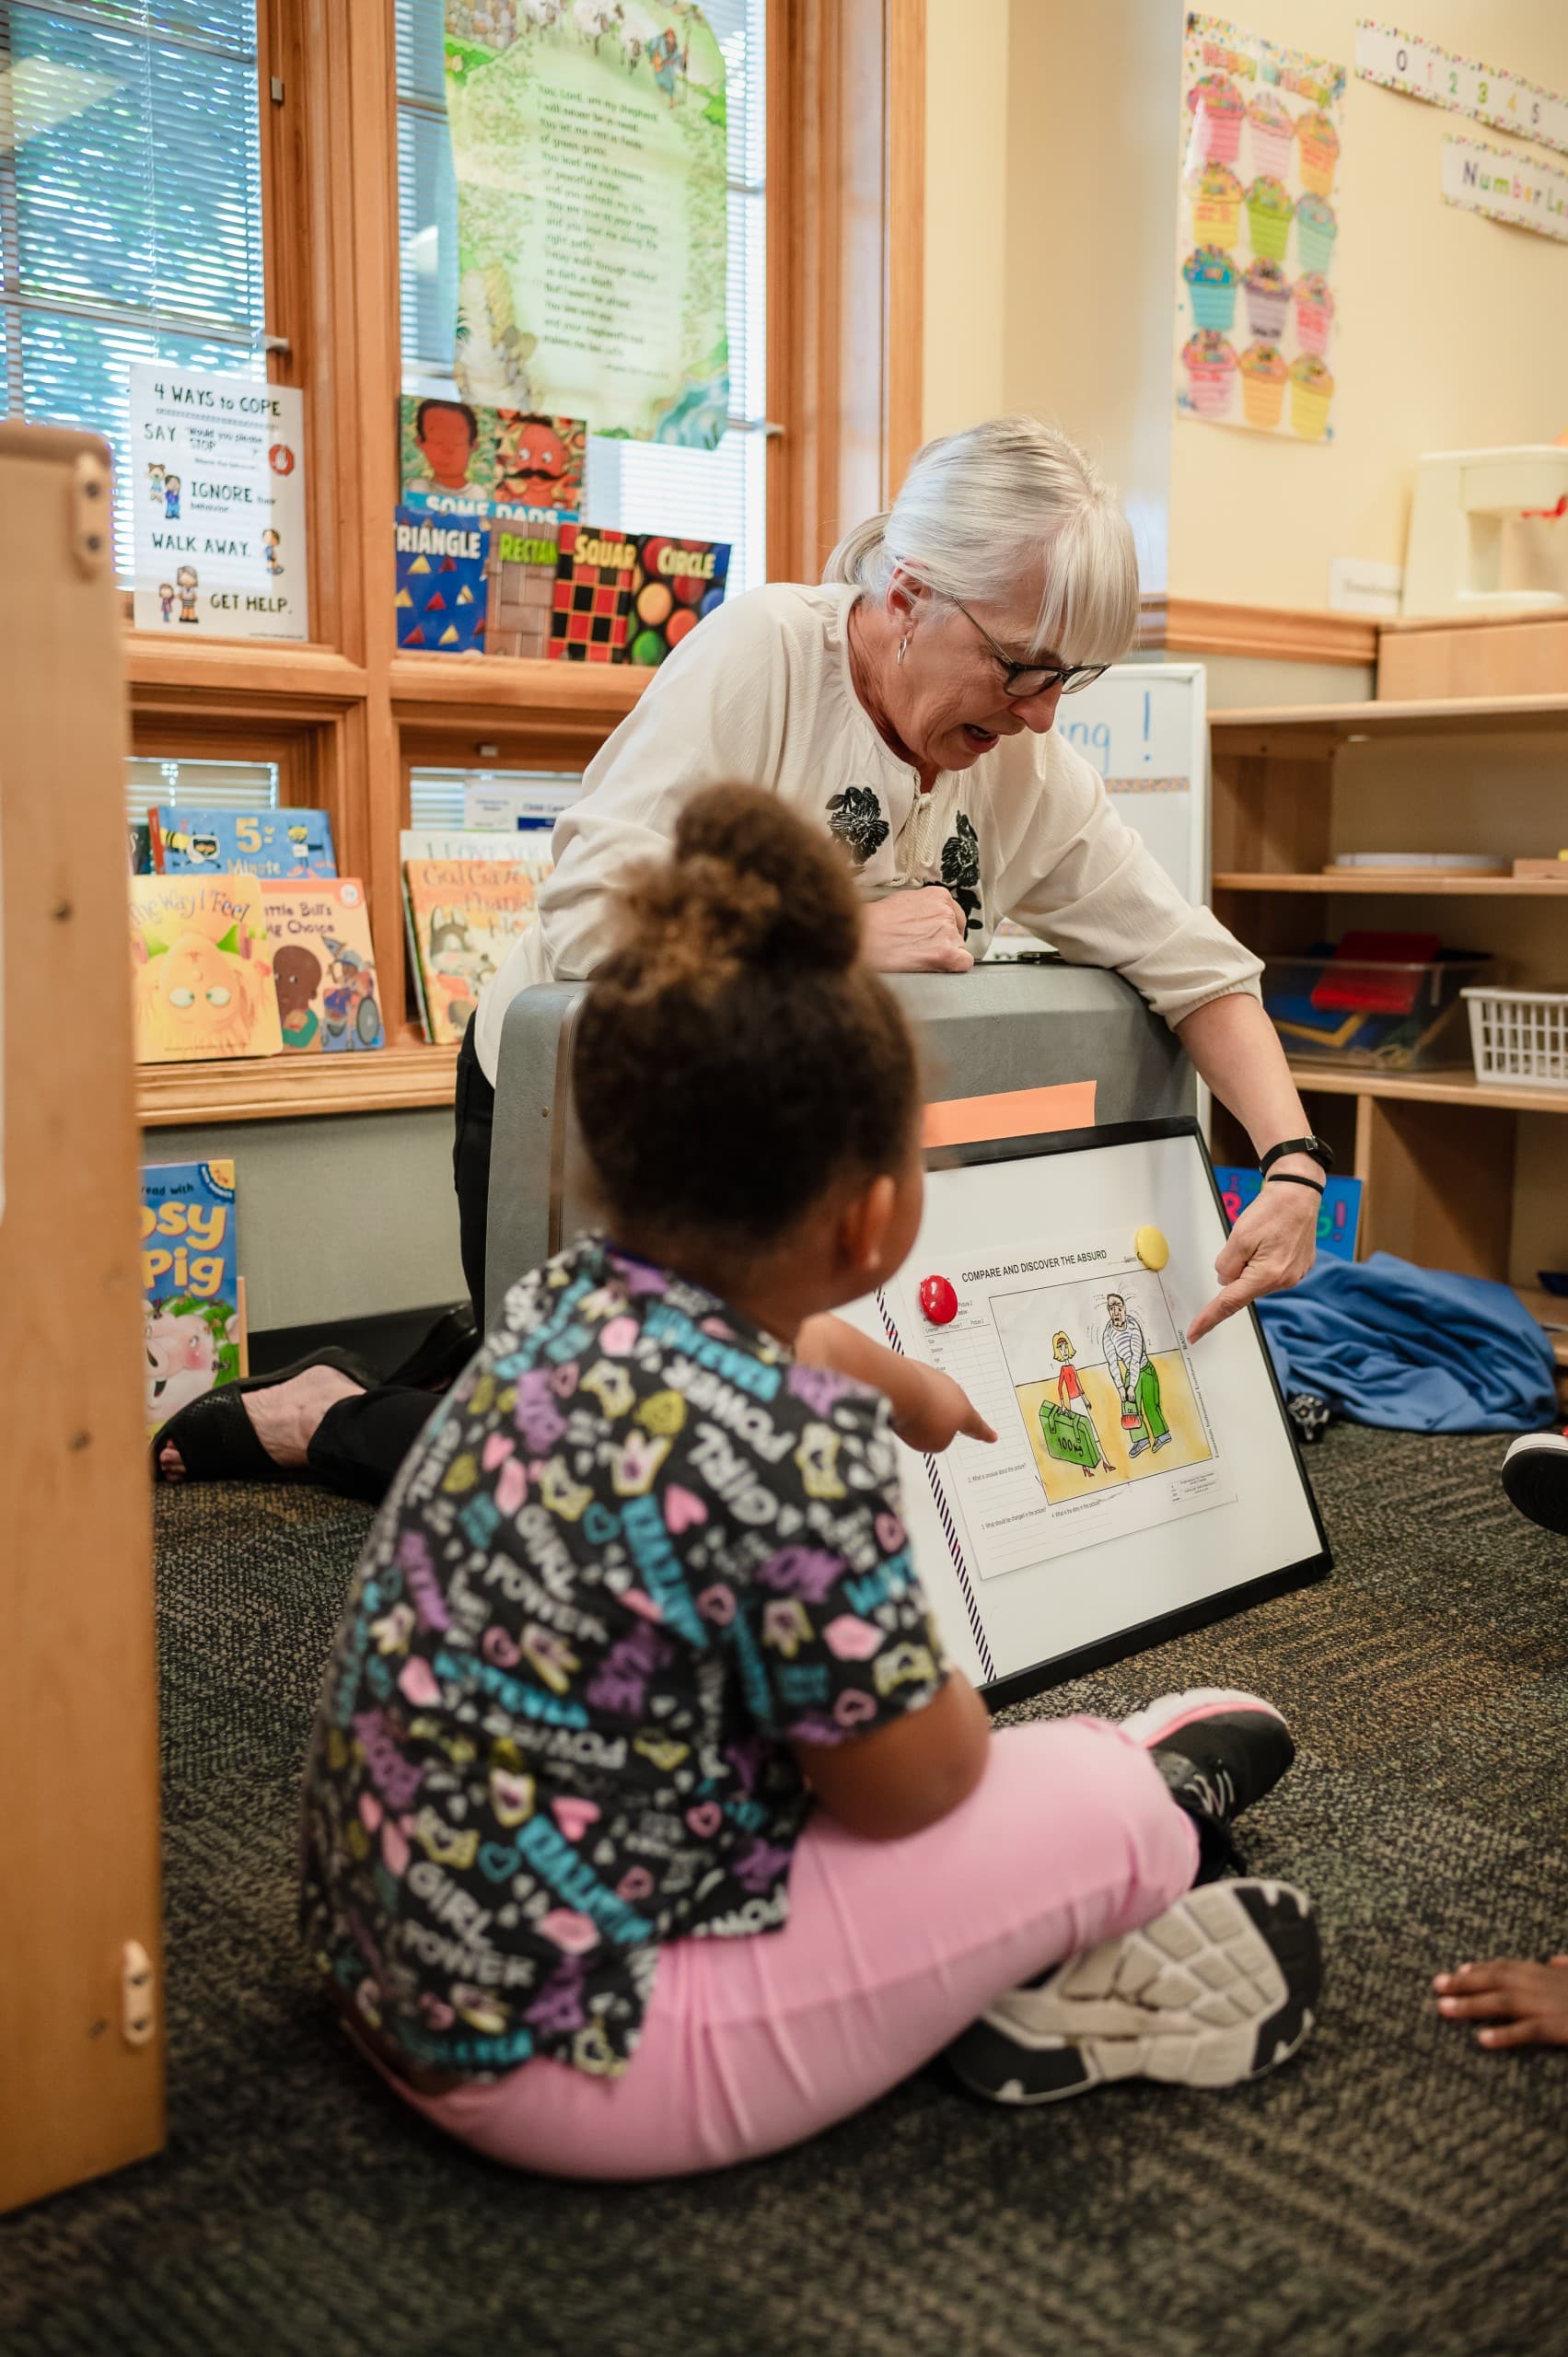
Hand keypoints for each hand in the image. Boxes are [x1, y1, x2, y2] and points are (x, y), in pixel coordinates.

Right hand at [862, 888, 972, 973]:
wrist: (863, 937)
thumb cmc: (874, 922)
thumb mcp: (902, 902)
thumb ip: (923, 909)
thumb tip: (926, 920)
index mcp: (938, 896)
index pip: (955, 915)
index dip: (945, 929)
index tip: (936, 936)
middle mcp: (946, 912)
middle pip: (957, 933)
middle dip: (943, 942)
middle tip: (923, 949)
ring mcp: (948, 933)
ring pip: (958, 949)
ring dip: (943, 955)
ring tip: (919, 957)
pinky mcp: (947, 954)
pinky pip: (964, 964)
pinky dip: (953, 967)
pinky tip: (936, 967)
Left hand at [889, 1364, 996, 1454]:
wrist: (896, 1387)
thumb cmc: (920, 1416)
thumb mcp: (935, 1443)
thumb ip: (937, 1439)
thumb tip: (926, 1426)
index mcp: (963, 1410)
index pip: (976, 1425)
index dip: (983, 1433)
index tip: (992, 1436)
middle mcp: (951, 1390)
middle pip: (947, 1409)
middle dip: (937, 1418)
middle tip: (928, 1427)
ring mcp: (931, 1377)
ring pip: (926, 1398)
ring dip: (916, 1408)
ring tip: (905, 1415)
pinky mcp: (911, 1370)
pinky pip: (909, 1389)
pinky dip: (903, 1397)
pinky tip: (895, 1401)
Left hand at [1188, 1176, 1316, 1342]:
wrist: (1299, 1195)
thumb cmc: (1271, 1211)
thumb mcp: (1239, 1237)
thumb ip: (1226, 1265)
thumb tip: (1225, 1282)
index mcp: (1267, 1276)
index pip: (1229, 1303)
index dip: (1209, 1318)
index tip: (1193, 1334)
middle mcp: (1283, 1281)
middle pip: (1243, 1286)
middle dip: (1237, 1269)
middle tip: (1246, 1241)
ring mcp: (1294, 1276)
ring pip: (1255, 1278)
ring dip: (1250, 1263)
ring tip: (1262, 1237)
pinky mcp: (1298, 1268)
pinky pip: (1269, 1271)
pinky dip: (1262, 1260)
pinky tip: (1270, 1241)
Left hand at [1433, 1956, 1567, 2048]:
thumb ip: (1566, 1968)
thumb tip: (1555, 1960)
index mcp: (1547, 1973)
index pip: (1507, 1968)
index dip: (1481, 1969)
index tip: (1458, 1970)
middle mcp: (1542, 1985)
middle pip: (1496, 1981)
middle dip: (1464, 1983)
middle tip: (1437, 1985)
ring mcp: (1549, 2006)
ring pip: (1503, 2002)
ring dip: (1471, 2005)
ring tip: (1444, 2008)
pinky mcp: (1560, 2028)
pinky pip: (1529, 2031)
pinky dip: (1505, 2033)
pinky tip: (1482, 2039)